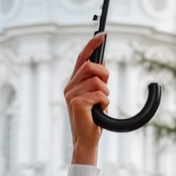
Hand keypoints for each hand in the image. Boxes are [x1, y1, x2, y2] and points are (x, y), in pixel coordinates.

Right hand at [64, 33, 108, 165]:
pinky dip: (104, 102)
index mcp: (73, 83)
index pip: (81, 58)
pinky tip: (99, 111)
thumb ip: (95, 80)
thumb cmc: (92, 120)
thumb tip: (102, 61)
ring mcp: (71, 94)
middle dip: (104, 74)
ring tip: (100, 104)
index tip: (102, 35)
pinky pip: (99, 94)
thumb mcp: (95, 96)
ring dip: (105, 93)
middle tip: (106, 89)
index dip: (91, 45)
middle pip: (90, 66)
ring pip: (96, 80)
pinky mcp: (76, 103)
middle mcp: (69, 86)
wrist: (86, 140)